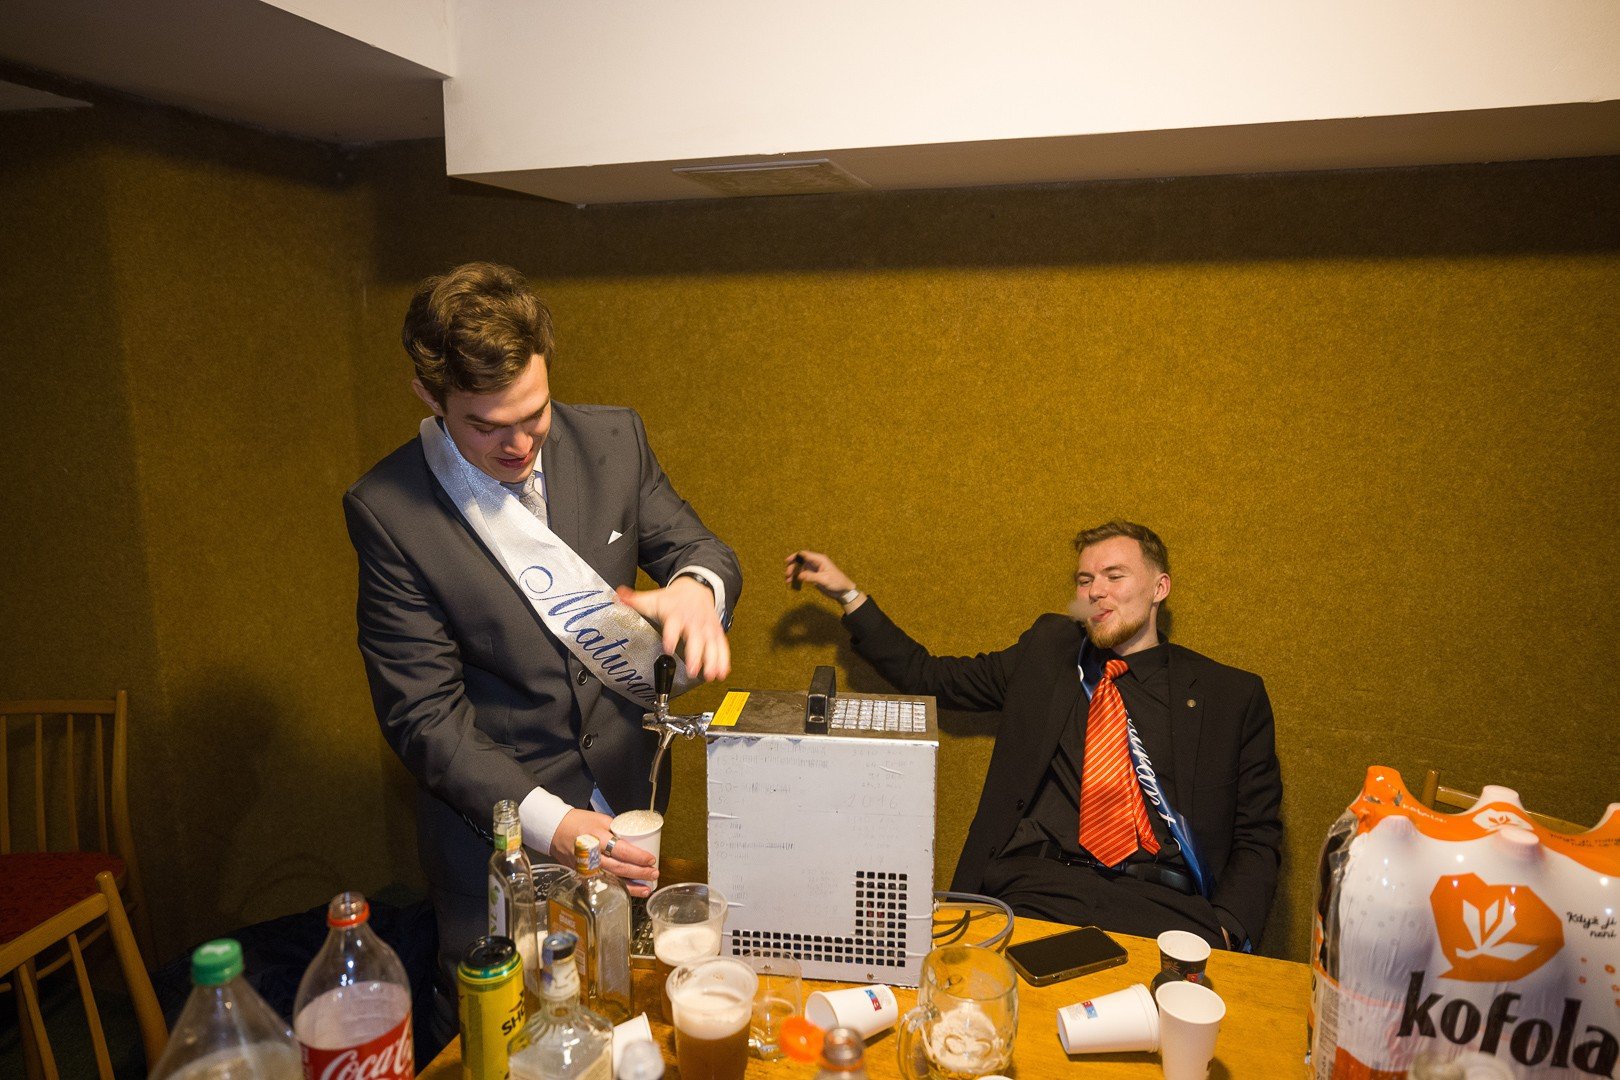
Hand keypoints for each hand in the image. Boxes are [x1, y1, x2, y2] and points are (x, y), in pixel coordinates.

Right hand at [551, 808, 658, 896]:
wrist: (554, 830)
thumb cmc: (578, 822)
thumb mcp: (601, 820)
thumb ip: (617, 831)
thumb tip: (636, 840)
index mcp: (597, 838)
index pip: (621, 850)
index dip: (638, 857)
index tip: (651, 859)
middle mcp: (591, 856)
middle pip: (619, 868)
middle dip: (639, 873)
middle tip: (654, 873)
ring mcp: (586, 868)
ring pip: (612, 880)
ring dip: (632, 886)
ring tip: (647, 888)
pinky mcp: (583, 876)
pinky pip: (603, 884)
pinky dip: (618, 889)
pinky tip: (630, 891)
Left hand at [614, 576, 730, 681]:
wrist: (695, 588)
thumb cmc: (671, 599)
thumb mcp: (653, 598)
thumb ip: (634, 601)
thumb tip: (617, 596)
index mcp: (676, 614)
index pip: (673, 625)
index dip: (671, 636)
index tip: (669, 647)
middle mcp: (693, 621)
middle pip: (695, 638)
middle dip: (696, 655)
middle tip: (693, 670)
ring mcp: (706, 628)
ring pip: (711, 644)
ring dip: (712, 660)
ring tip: (710, 675)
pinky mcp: (715, 632)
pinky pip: (721, 646)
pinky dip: (723, 660)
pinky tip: (722, 673)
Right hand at [784, 550, 860, 603]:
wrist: (844, 590)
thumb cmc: (837, 582)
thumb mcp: (824, 579)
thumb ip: (811, 577)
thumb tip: (799, 575)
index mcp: (820, 559)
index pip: (804, 554)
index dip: (795, 556)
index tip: (787, 561)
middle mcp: (816, 562)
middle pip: (800, 560)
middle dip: (793, 566)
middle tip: (787, 575)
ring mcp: (815, 569)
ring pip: (800, 567)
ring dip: (794, 572)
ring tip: (787, 580)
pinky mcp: (814, 575)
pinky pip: (803, 574)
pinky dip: (797, 577)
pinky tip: (793, 582)